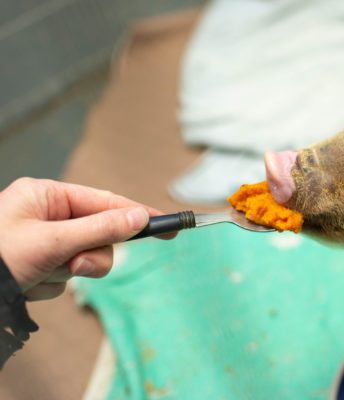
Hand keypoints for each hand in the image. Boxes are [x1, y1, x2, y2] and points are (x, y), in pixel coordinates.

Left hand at [0, 178, 173, 299]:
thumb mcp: (52, 242)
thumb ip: (101, 228)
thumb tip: (139, 217)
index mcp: (46, 196)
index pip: (105, 201)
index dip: (136, 213)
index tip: (166, 225)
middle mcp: (46, 214)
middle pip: (98, 234)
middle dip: (89, 255)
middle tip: (75, 266)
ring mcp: (43, 240)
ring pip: (84, 258)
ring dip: (68, 272)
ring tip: (39, 275)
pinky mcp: (38, 263)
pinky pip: (64, 275)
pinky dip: (51, 284)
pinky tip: (29, 284)